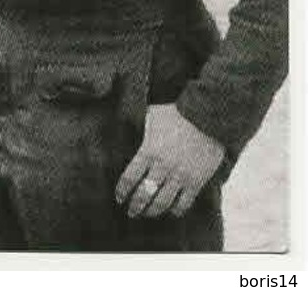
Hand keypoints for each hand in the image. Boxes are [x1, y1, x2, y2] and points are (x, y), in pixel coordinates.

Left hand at [115, 103, 224, 218]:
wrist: (207, 117)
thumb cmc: (177, 113)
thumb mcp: (152, 117)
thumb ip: (142, 128)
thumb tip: (131, 124)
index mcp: (148, 152)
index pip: (129, 178)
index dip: (122, 191)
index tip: (119, 198)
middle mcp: (162, 167)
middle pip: (144, 194)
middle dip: (135, 206)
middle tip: (131, 212)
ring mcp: (180, 176)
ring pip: (162, 202)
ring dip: (152, 211)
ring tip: (147, 214)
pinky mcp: (197, 181)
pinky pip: (185, 203)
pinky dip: (176, 210)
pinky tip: (171, 212)